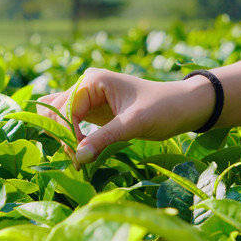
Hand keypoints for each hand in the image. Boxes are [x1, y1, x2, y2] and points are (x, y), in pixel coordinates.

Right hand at [37, 68, 213, 165]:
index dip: (66, 133)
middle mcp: (85, 86)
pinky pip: (69, 123)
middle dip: (62, 136)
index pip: (63, 108)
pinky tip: (78, 152)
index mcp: (92, 80)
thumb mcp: (134, 123)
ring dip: (63, 137)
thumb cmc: (163, 108)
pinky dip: (68, 137)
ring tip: (80, 157)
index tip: (79, 156)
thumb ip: (104, 139)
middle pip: (54, 111)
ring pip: (58, 117)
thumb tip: (77, 158)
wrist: (185, 106)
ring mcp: (87, 99)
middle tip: (79, 160)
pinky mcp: (92, 113)